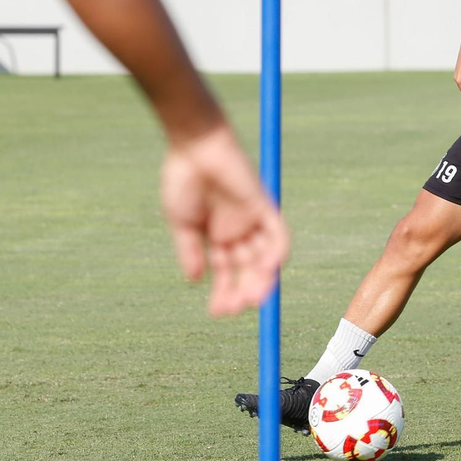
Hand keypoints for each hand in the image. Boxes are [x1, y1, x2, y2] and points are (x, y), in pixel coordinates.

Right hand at [160, 123, 288, 316]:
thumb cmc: (183, 179)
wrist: (193, 147)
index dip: (224, 293)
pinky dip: (276, 253)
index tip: (217, 313)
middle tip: (235, 309)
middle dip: (243, 291)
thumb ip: (189, 250)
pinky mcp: (264, 206)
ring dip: (260, 280)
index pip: (228, 272)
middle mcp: (238, 231)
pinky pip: (278, 235)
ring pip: (264, 258)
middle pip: (248, 269)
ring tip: (251, 299)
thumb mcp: (182, 223)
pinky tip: (268, 270)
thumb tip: (193, 281)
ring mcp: (252, 219)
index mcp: (217, 237)